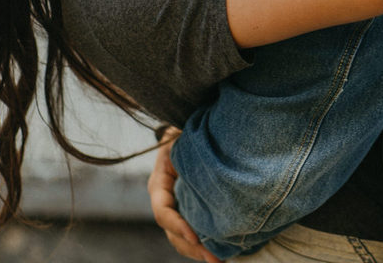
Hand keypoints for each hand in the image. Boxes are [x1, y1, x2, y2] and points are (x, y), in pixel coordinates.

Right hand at [148, 129, 221, 262]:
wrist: (188, 134)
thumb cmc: (185, 132)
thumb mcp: (180, 134)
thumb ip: (179, 140)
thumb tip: (183, 137)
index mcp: (159, 184)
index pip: (163, 211)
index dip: (177, 226)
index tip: (196, 237)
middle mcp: (165, 201)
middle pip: (173, 233)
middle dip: (192, 248)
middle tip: (214, 259)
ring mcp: (178, 209)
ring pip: (183, 239)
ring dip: (199, 252)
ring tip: (220, 261)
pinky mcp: (191, 213)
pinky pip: (194, 234)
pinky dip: (205, 245)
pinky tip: (224, 252)